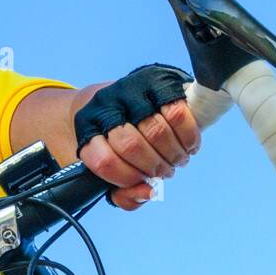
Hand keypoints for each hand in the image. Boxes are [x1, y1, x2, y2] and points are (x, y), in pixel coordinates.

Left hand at [72, 64, 201, 211]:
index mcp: (87, 129)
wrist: (123, 97)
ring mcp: (131, 90)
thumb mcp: (112, 170)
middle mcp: (105, 106)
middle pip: (132, 146)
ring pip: (156, 130)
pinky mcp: (157, 80)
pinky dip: (188, 137)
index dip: (127, 178)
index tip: (140, 180)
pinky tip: (188, 146)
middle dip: (154, 167)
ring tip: (177, 160)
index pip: (104, 161)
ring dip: (173, 155)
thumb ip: (125, 194)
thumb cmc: (116, 140)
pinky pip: (177, 113)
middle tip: (164, 171)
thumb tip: (148, 192)